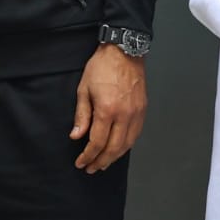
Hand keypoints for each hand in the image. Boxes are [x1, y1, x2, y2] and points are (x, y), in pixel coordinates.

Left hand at [71, 44, 147, 172]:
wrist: (124, 51)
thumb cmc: (101, 67)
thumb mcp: (84, 89)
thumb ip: (82, 115)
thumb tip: (76, 136)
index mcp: (107, 110)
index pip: (97, 142)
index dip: (88, 156)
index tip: (81, 163)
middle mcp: (124, 115)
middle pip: (114, 148)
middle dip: (101, 161)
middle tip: (91, 168)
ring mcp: (136, 113)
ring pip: (127, 144)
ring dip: (115, 157)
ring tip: (103, 163)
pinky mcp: (143, 110)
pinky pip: (135, 134)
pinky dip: (126, 146)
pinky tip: (118, 149)